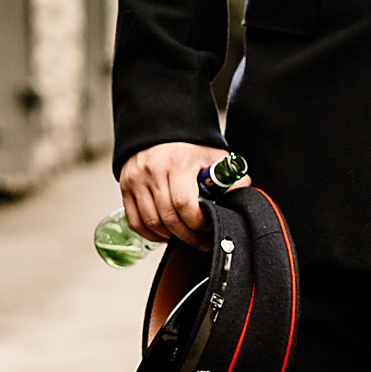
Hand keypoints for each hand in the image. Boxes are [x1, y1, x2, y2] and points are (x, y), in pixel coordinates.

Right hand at [119, 143, 245, 250]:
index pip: (184, 204)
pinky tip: (166, 234)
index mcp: (177, 163)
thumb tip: (244, 196)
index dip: (199, 223)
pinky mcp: (126, 187)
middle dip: (188, 236)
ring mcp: (136, 179)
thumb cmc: (190, 149)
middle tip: (201, 240)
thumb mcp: (215, 157)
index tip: (208, 226)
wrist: (161, 131)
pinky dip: (151, 234)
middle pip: (168, 218)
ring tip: (185, 237)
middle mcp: (153, 170)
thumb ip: (231, 179)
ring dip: (170, 237)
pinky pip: (136, 222)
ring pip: (151, 223)